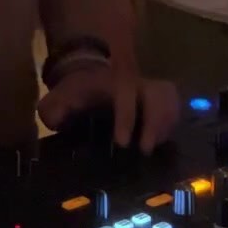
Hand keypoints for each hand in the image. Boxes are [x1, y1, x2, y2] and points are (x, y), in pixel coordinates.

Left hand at [38, 65, 179, 153]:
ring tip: (154, 148)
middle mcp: (136, 83)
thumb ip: (53, 108)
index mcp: (112, 82)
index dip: (127, 118)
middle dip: (156, 122)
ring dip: (166, 125)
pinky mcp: (159, 97)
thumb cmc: (75, 94)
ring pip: (169, 100)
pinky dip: (171, 123)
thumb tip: (56, 119)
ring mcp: (150, 89)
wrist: (89, 77)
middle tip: (146, 150)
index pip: (125, 94)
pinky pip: (174, 105)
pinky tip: (160, 141)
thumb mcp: (59, 98)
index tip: (123, 143)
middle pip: (158, 95)